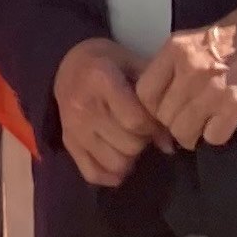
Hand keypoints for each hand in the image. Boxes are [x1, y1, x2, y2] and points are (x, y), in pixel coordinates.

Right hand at [51, 38, 164, 188]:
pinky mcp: (67, 142)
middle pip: (128, 145)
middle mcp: (83, 107)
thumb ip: (155, 98)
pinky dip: (111, 175)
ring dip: (130, 157)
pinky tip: (120, 163)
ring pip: (114, 163)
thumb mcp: (134, 64)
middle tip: (142, 130)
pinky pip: (92, 173)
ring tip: (129, 141)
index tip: (156, 121)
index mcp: (101, 81)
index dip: (154, 126)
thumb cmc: (108, 62)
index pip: (136, 121)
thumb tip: (169, 144)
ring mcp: (73, 128)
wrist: (68, 63)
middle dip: (143, 141)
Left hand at [135, 0, 236, 150]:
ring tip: (204, 128)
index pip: (145, 92)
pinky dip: (217, 136)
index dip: (152, 108)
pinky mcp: (236, 106)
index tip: (164, 112)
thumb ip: (178, 60)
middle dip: (174, 124)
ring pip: (184, 131)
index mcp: (176, 48)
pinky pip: (213, 136)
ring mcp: (212, 89)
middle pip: (164, 116)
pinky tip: (225, 125)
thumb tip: (164, 89)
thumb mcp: (200, 34)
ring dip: (193, 135)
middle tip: (188, 124)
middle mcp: (189, 69)